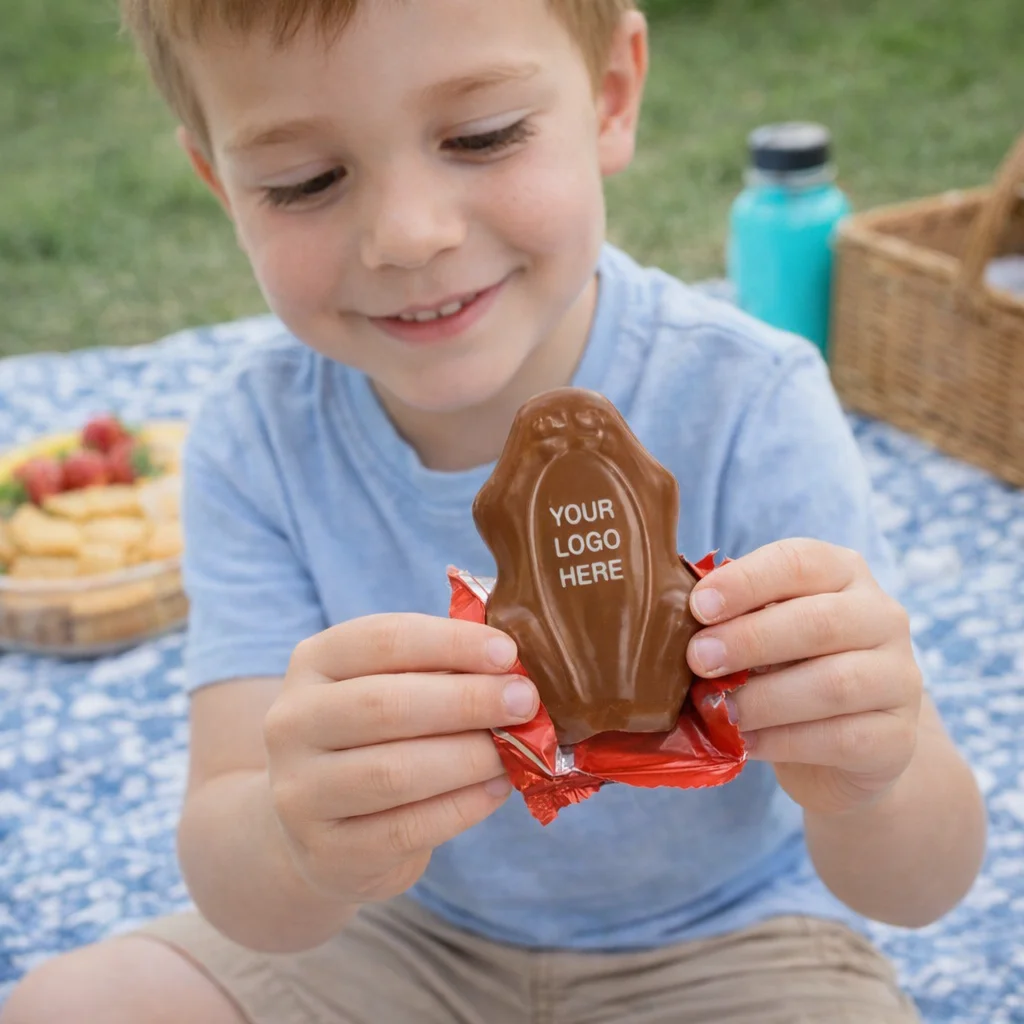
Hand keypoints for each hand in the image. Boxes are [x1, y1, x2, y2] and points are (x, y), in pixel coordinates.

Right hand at [264, 614, 537, 902]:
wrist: (318, 826)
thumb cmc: (374, 738)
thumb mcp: (390, 687)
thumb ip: (440, 671)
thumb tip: (513, 667)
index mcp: (313, 663)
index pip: (382, 640)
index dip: (450, 643)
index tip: (507, 652)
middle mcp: (292, 723)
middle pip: (386, 705)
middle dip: (467, 701)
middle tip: (525, 701)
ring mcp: (300, 792)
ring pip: (394, 772)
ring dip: (469, 757)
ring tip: (518, 750)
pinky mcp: (325, 852)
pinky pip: (405, 828)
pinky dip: (462, 807)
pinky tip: (497, 788)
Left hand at [686, 539, 922, 815]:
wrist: (846, 746)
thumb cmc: (787, 668)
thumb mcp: (763, 630)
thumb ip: (731, 618)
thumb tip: (665, 619)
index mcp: (843, 573)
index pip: (799, 561)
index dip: (746, 581)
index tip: (698, 606)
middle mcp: (882, 617)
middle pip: (819, 621)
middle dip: (749, 639)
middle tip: (696, 659)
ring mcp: (899, 678)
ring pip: (833, 683)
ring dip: (764, 698)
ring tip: (718, 710)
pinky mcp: (899, 738)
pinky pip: (841, 738)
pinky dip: (784, 742)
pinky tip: (745, 743)